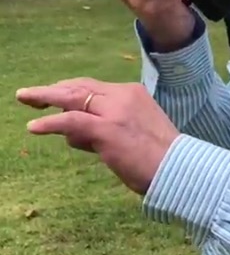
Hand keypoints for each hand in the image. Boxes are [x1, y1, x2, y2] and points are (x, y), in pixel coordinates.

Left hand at [16, 78, 179, 194]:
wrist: (178, 167)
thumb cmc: (157, 156)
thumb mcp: (133, 131)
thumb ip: (105, 126)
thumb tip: (73, 134)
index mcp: (132, 93)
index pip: (93, 87)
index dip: (69, 89)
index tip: (51, 94)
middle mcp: (122, 96)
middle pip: (79, 87)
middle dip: (52, 90)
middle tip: (28, 94)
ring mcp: (115, 111)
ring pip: (72, 98)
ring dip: (45, 98)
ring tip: (26, 99)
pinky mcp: (107, 130)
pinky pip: (72, 121)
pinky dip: (51, 123)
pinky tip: (34, 126)